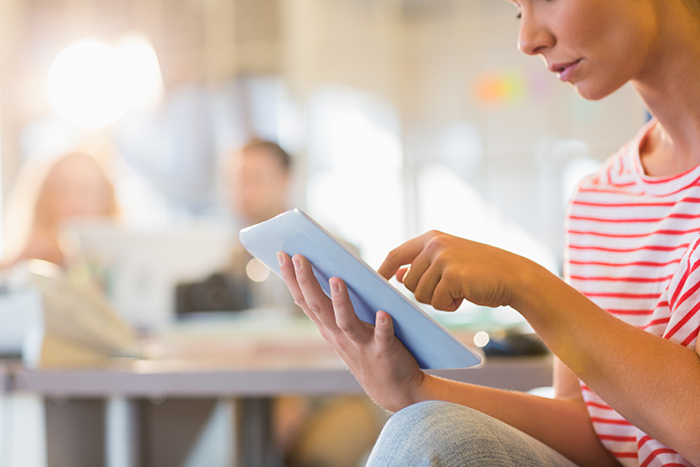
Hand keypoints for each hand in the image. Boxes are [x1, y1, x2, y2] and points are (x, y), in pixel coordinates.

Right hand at [277, 251, 424, 411]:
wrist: (395, 391)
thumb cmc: (369, 353)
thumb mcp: (346, 331)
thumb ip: (337, 308)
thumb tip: (330, 272)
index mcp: (329, 329)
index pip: (305, 300)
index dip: (292, 278)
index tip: (282, 254)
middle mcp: (340, 336)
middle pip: (319, 307)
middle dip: (307, 281)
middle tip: (299, 257)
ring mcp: (361, 345)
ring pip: (346, 322)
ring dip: (341, 302)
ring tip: (337, 279)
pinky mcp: (384, 352)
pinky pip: (383, 337)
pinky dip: (382, 326)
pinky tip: (383, 313)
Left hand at [378, 230, 530, 310]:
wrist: (514, 276)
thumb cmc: (480, 272)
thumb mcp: (449, 262)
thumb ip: (423, 265)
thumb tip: (397, 274)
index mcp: (431, 237)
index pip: (396, 254)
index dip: (382, 269)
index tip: (374, 282)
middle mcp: (434, 244)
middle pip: (408, 282)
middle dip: (425, 293)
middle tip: (448, 289)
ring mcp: (443, 258)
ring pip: (421, 294)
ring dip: (439, 300)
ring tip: (459, 290)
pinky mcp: (452, 275)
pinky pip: (437, 303)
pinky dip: (450, 306)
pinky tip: (465, 296)